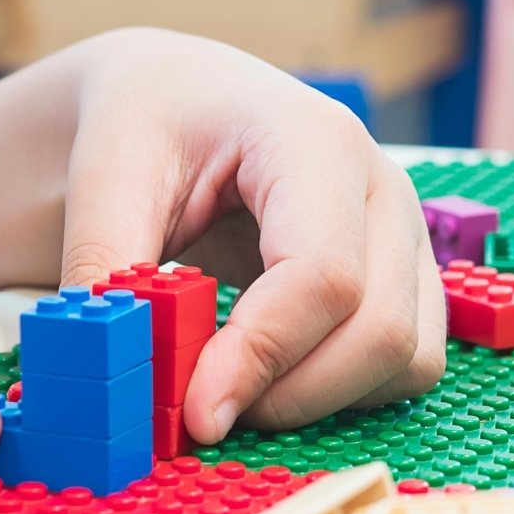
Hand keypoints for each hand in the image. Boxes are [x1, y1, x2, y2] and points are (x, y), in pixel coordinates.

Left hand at [60, 29, 445, 443]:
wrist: (181, 99)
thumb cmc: (150, 123)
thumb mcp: (107, 177)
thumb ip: (106, 269)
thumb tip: (106, 367)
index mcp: (316, 142)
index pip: (322, 276)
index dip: (262, 358)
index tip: (196, 414)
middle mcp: (382, 187)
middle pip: (380, 331)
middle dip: (289, 395)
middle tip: (202, 410)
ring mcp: (405, 235)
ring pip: (406, 358)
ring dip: (319, 400)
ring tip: (232, 386)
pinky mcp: (405, 278)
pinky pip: (405, 365)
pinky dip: (340, 393)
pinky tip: (270, 374)